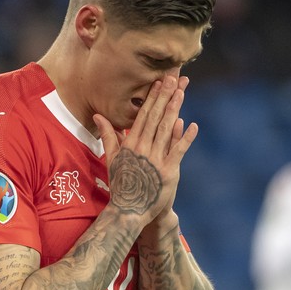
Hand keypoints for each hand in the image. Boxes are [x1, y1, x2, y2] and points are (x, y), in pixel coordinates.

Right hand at [94, 75, 197, 224]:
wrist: (128, 211)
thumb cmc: (120, 184)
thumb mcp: (111, 158)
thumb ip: (108, 135)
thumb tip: (98, 116)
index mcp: (130, 144)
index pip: (143, 116)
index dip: (152, 98)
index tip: (159, 82)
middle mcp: (142, 149)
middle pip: (155, 118)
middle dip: (164, 96)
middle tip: (173, 78)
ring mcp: (155, 160)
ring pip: (166, 130)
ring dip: (174, 109)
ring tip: (181, 92)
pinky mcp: (168, 172)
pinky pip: (178, 151)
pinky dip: (186, 138)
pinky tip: (193, 124)